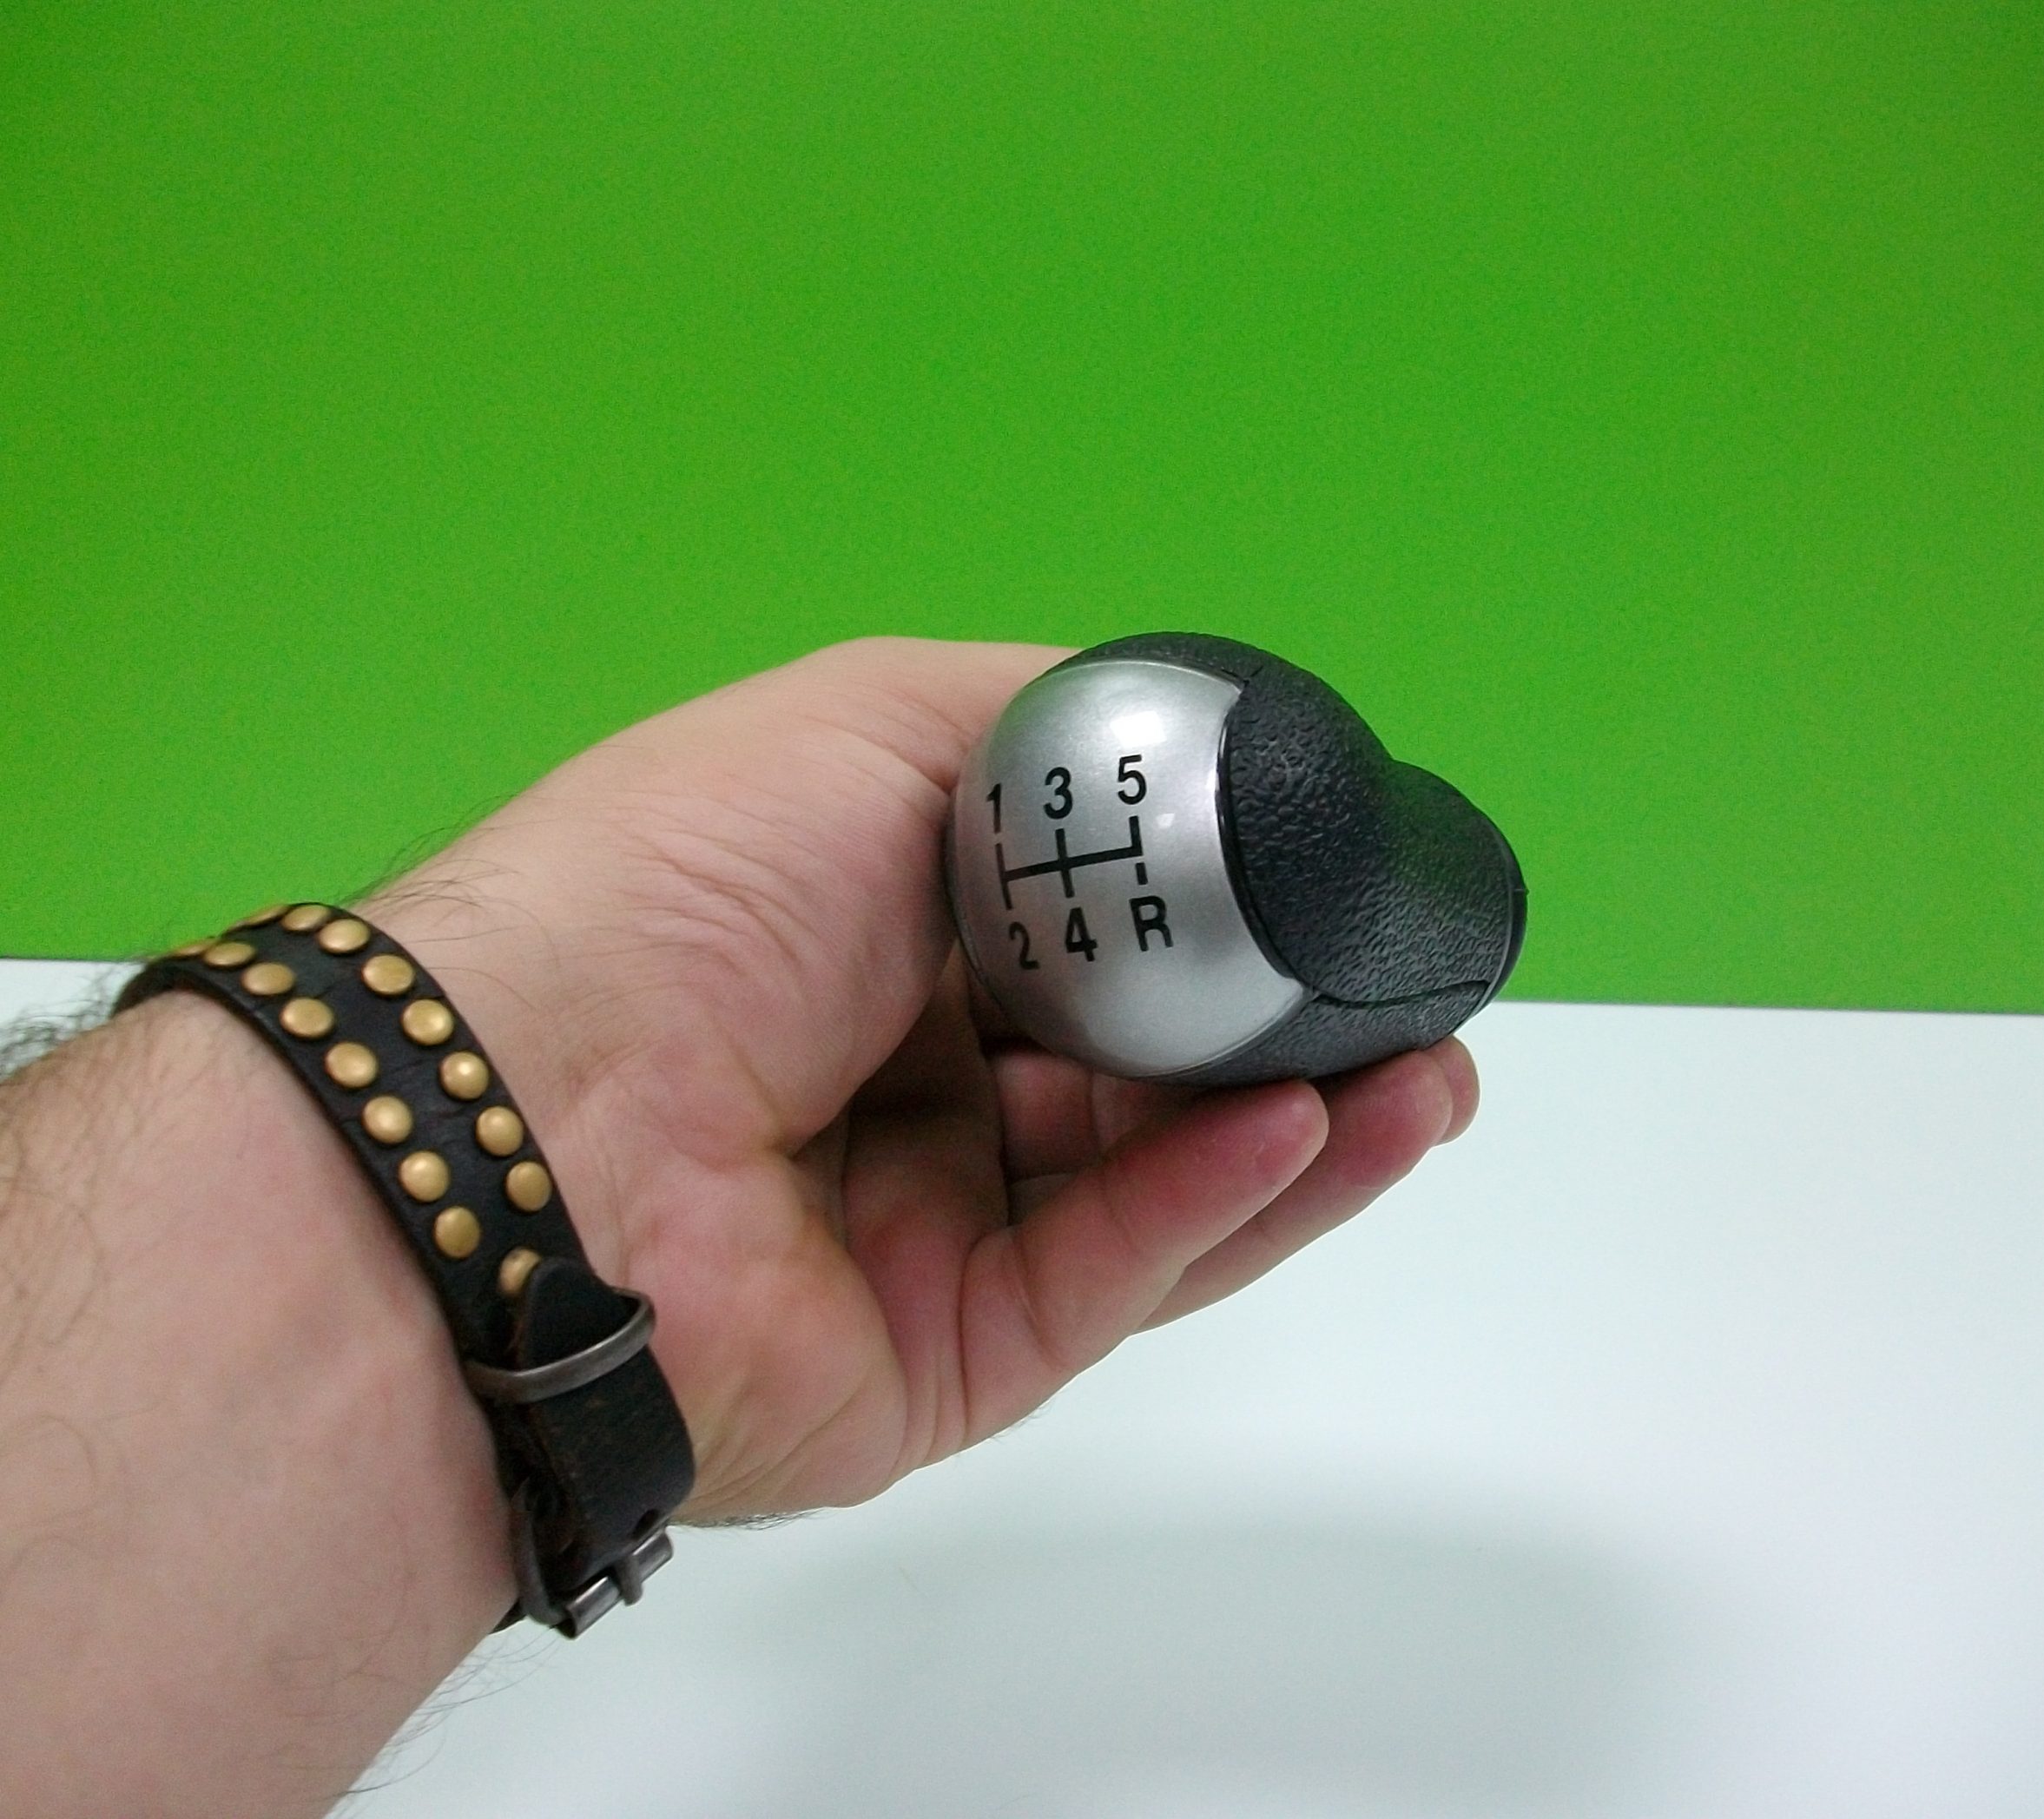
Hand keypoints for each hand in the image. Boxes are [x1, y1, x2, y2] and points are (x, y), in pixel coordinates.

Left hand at [372, 638, 1476, 1519]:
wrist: (529, 1128)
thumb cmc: (695, 888)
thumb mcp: (870, 725)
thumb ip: (1045, 733)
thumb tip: (1180, 759)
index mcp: (874, 936)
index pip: (1082, 929)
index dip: (1214, 912)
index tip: (1338, 891)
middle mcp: (909, 1082)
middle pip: (1141, 1063)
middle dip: (1291, 1032)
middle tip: (1425, 1003)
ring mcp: (932, 1229)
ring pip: (1153, 1179)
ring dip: (1303, 1127)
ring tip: (1431, 1074)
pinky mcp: (952, 1357)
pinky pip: (1107, 1271)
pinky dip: (1212, 1201)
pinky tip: (1308, 1128)